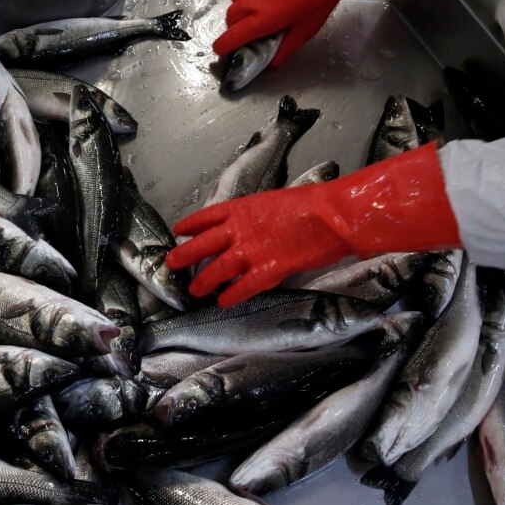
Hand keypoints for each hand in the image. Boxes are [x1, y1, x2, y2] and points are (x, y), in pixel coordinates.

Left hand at [167, 186, 349, 306]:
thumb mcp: (274, 202)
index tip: (179, 231)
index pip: (206, 217)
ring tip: (194, 290)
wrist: (332, 216)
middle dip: (183, 256)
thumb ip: (256, 217)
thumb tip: (249, 228)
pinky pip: (241, 288)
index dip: (190, 225)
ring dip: (203, 281)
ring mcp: (250, 251)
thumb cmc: (310, 204)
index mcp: (241, 208)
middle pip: (201, 245)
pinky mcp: (267, 270)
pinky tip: (223, 302)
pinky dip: (230, 296)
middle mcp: (239, 230)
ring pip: (216, 269)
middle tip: (171, 264)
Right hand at [212, 0, 338, 66]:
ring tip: (258, 11)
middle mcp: (252, 2)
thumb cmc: (316, 2)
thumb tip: (272, 62)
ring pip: (236, 1)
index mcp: (261, 20)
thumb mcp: (302, 33)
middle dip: (234, 27)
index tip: (223, 49)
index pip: (230, 37)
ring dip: (241, 10)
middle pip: (229, 18)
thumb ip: (283, 50)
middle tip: (248, 30)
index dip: (223, 46)